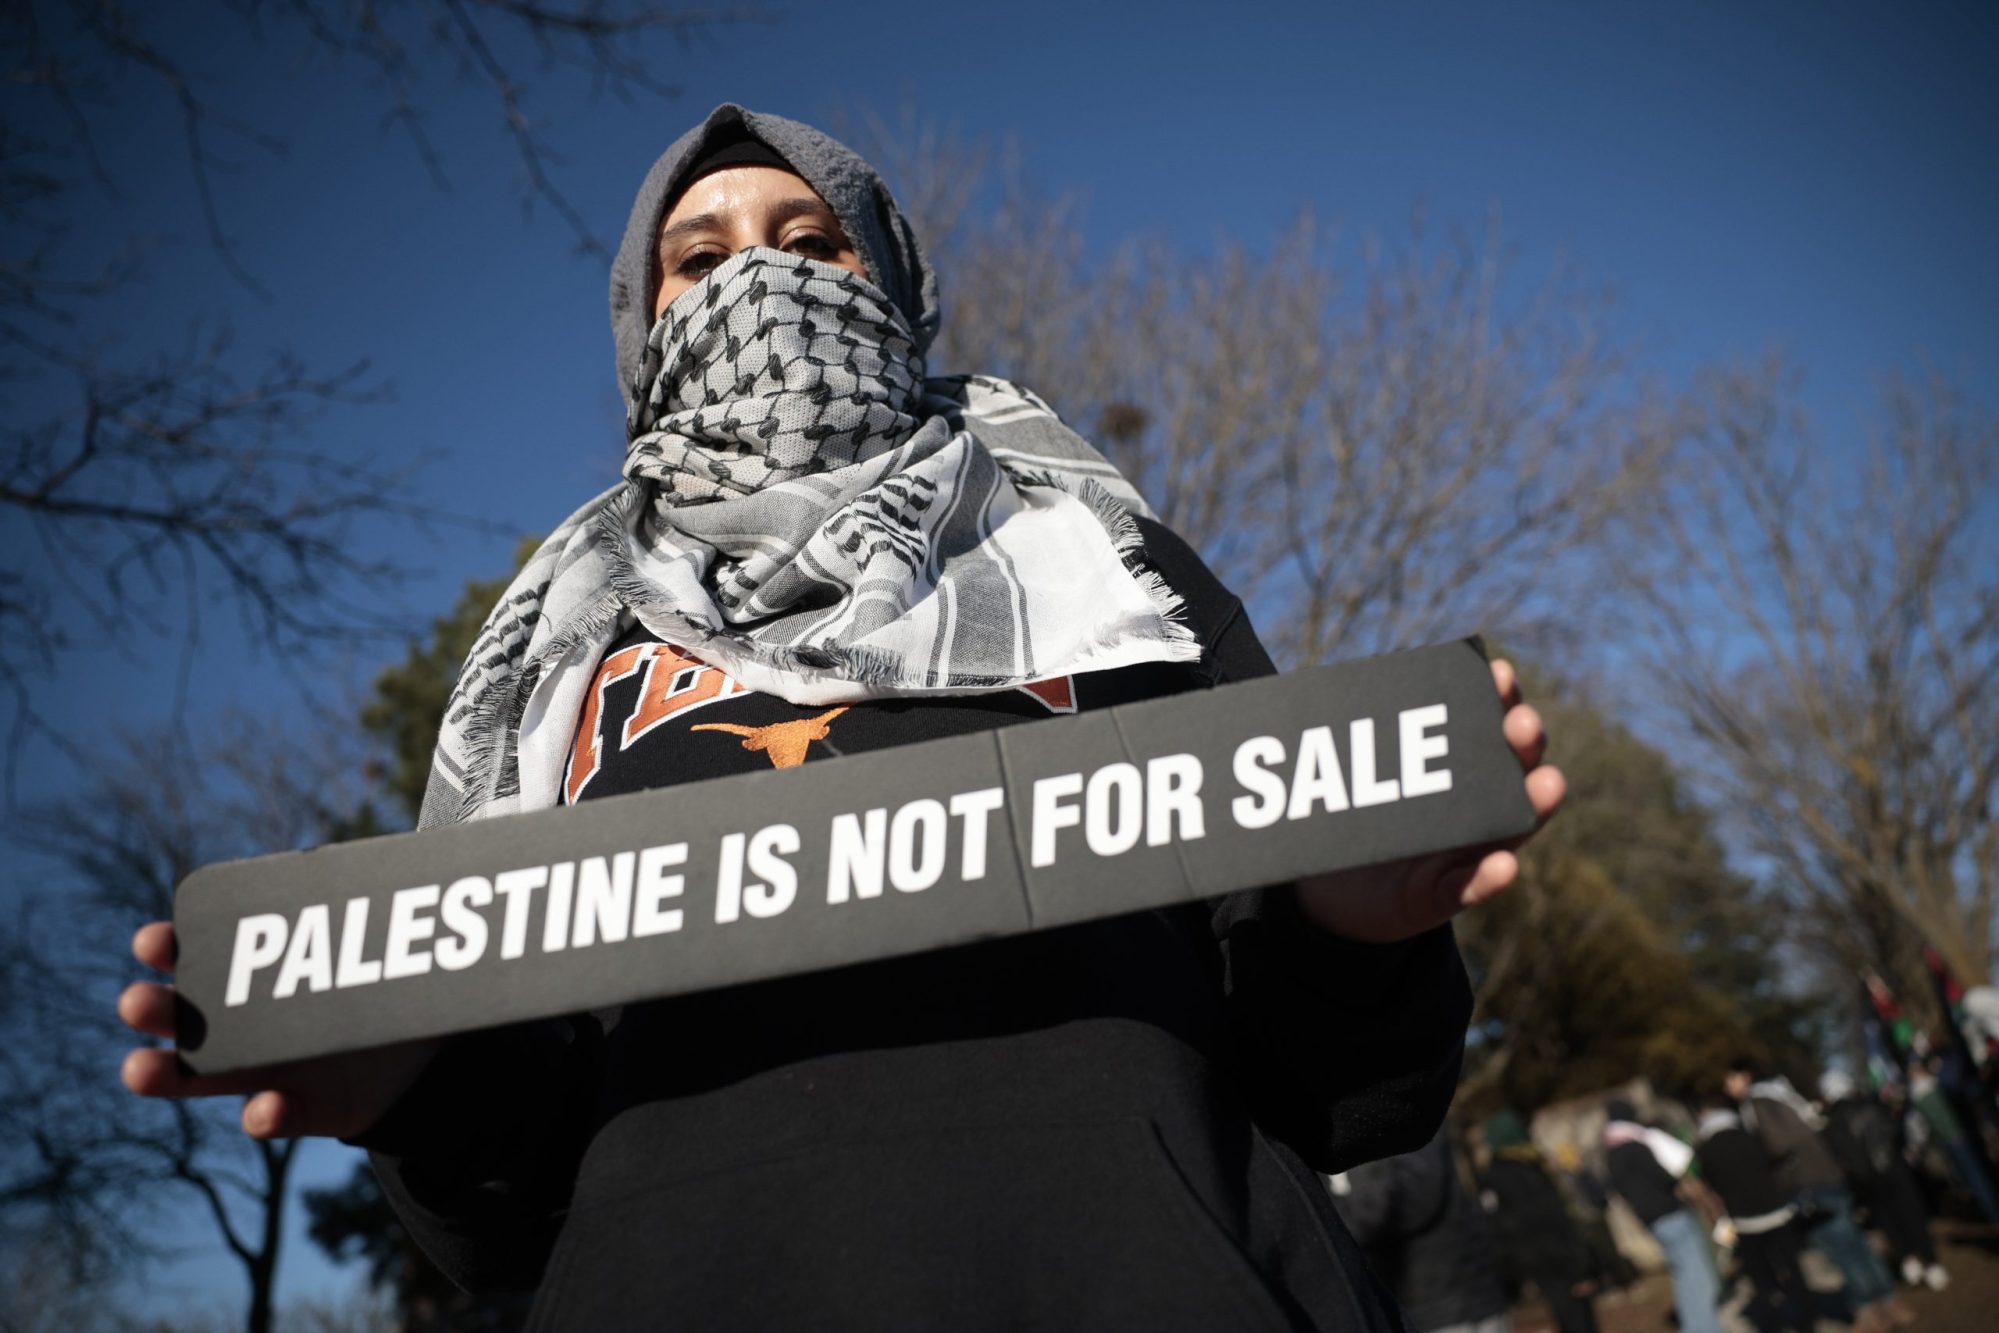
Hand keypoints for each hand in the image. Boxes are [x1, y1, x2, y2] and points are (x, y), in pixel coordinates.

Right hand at [119, 922, 438, 1139]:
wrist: (427, 1053)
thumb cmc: (389, 986)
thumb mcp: (377, 940)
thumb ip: (357, 905)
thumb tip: (349, 856)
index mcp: (258, 976)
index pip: (202, 954)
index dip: (170, 947)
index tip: (152, 940)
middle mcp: (251, 1027)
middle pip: (186, 1018)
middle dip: (155, 1008)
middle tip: (135, 1001)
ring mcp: (272, 1070)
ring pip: (204, 1076)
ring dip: (166, 1073)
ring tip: (137, 1069)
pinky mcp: (307, 1109)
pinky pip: (278, 1117)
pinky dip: (266, 1115)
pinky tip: (264, 1108)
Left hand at [1293, 658, 1563, 942]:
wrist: (1331, 897)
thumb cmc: (1354, 824)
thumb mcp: (1353, 778)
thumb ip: (1354, 742)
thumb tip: (1330, 685)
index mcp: (1455, 772)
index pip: (1486, 727)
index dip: (1498, 699)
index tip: (1499, 672)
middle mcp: (1473, 810)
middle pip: (1514, 770)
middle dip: (1524, 742)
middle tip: (1522, 724)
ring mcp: (1465, 854)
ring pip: (1512, 828)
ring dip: (1534, 804)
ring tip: (1546, 783)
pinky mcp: (1442, 898)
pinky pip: (1469, 889)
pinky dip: (1488, 879)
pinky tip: (1504, 865)